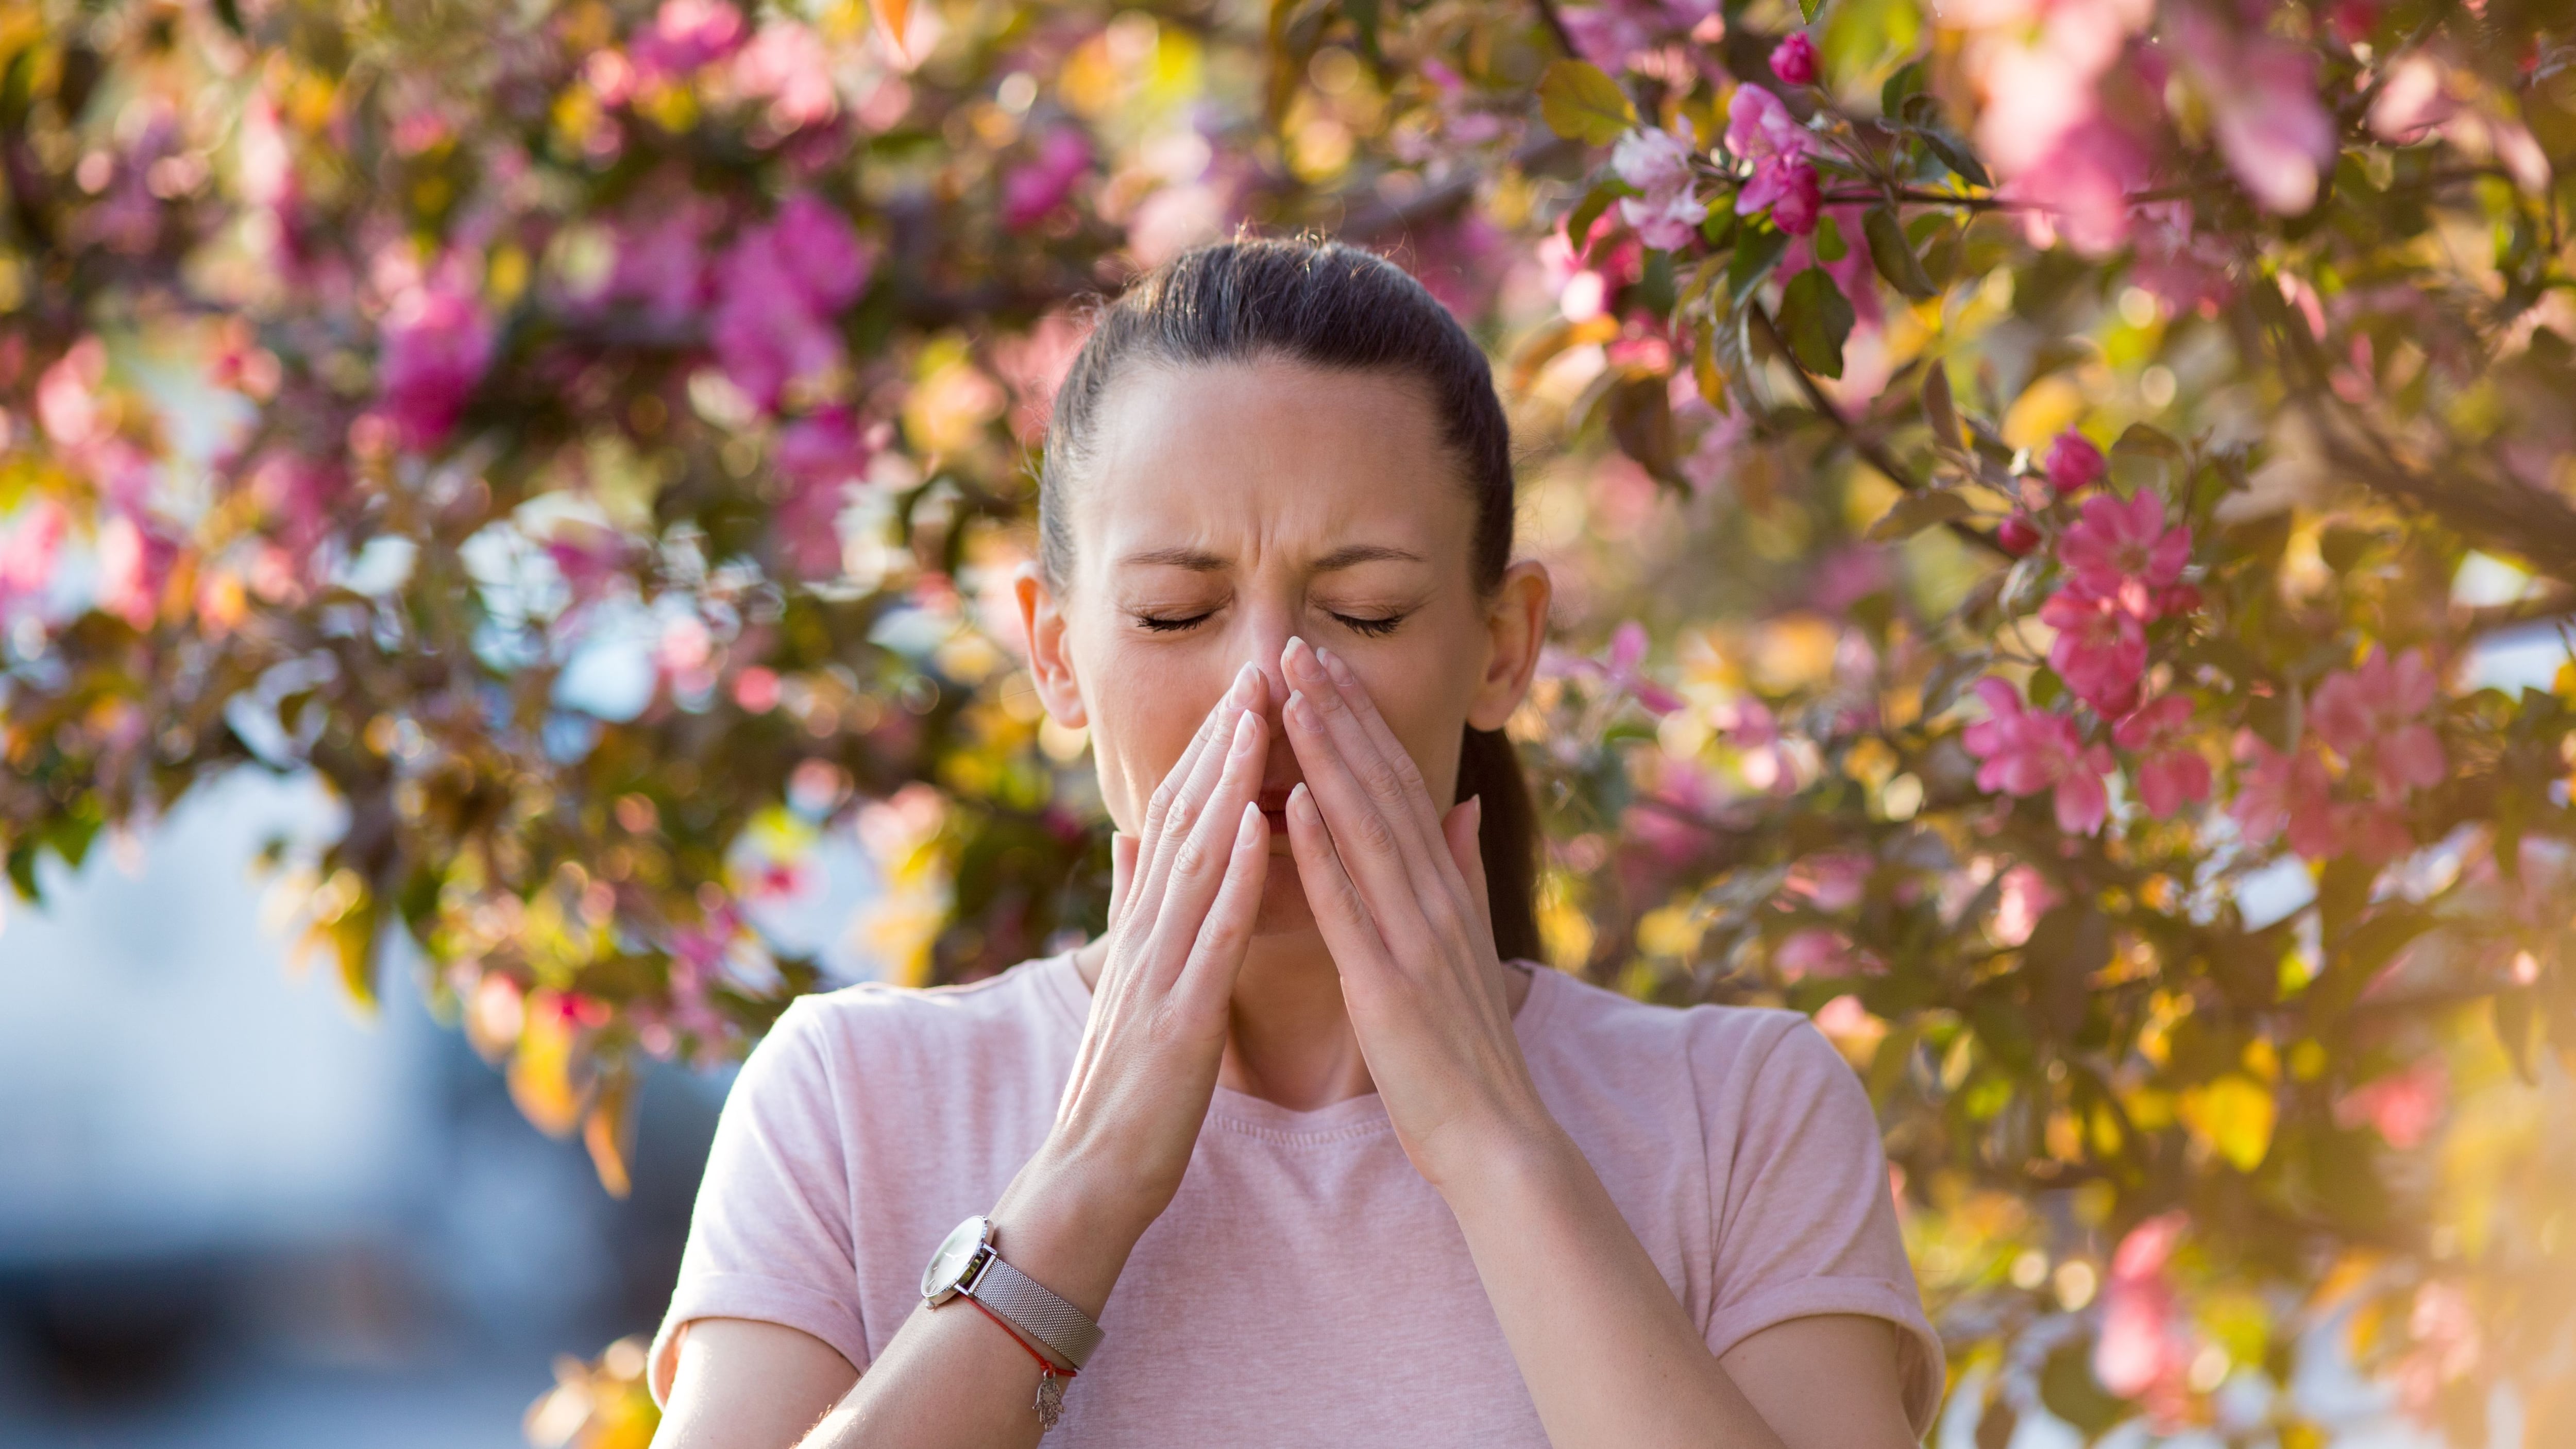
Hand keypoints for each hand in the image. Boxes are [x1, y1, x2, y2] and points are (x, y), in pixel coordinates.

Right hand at [1000, 662, 1273, 1255]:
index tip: (1245, 687)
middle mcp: (1146, 934)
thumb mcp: (1126, 979)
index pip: (1178, 819)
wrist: (1090, 1176)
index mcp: (1144, 926)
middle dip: (1220, 742)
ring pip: (1195, 860)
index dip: (1208, 750)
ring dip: (1227, 785)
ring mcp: (1157, 972)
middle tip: (1256, 667)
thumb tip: (1129, 834)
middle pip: (1184, 820)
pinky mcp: (1178, 1017)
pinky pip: (1210, 935)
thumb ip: (1130, 905)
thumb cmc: (1124, 1084)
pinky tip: (1259, 825)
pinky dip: (1235, 876)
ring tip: (1258, 717)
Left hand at [1276, 636, 1556, 1191]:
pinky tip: (1291, 802)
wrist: (1496, 1139)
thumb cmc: (1466, 1050)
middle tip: (1295, 646)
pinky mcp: (1387, 985)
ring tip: (1289, 694)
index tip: (1323, 662)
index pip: (1398, 785)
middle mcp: (1434, 899)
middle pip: (1381, 787)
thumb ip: (1461, 871)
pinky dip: (1321, 851)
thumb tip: (1458, 805)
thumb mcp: (1467, 945)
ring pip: (1365, 828)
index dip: (1360, 720)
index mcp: (1444, 890)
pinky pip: (1349, 907)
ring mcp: (1414, 938)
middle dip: (1338, 713)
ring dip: (1325, 757)